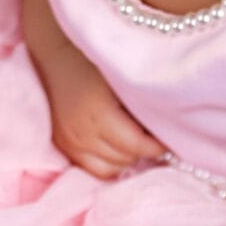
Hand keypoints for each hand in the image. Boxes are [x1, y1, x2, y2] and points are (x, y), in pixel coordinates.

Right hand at [38, 43, 166, 180]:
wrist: (56, 56)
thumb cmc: (94, 62)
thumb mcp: (122, 79)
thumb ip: (143, 105)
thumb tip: (166, 128)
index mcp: (99, 115)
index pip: (137, 146)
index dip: (158, 145)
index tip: (170, 137)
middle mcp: (82, 134)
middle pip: (125, 159)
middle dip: (143, 150)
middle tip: (153, 136)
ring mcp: (69, 143)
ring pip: (110, 169)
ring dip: (126, 158)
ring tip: (134, 141)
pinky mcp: (62, 146)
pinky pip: (91, 168)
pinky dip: (108, 162)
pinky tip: (116, 148)